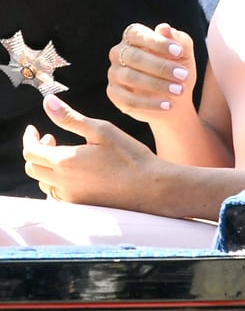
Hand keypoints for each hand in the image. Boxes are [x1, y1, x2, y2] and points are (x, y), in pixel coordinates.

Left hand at [23, 95, 158, 208]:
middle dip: (37, 151)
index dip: (29, 138)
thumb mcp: (101, 130)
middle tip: (52, 138)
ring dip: (47, 167)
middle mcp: (63, 184)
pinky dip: (57, 181)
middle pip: (33, 168)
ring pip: (44, 183)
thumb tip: (47, 102)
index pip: (31, 151)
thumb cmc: (129, 156)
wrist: (149, 187)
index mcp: (66, 162)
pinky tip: (75, 172)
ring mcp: (71, 198)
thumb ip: (70, 118)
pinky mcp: (81, 207)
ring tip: (65, 153)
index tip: (34, 129)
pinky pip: (57, 195)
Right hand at [108, 22, 196, 124]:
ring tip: (179, 90)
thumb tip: (164, 28)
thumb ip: (178, 39)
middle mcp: (119, 53)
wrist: (176, 99)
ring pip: (131, 78)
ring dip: (157, 84)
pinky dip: (150, 103)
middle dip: (161, 66)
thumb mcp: (184, 54)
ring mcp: (114, 73)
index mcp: (133, 36)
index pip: (138, 34)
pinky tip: (167, 105)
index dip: (157, 42)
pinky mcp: (114, 94)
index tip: (178, 52)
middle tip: (183, 75)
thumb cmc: (178, 69)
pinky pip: (129, 99)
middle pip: (134, 57)